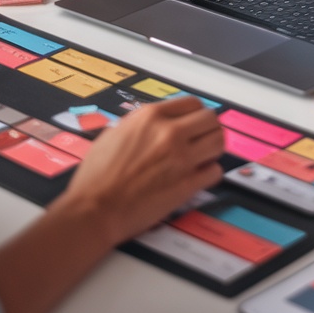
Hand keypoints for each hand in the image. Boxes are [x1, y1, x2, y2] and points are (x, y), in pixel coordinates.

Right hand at [58, 96, 224, 246]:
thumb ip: (138, 125)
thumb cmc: (97, 176)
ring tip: (204, 156)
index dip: (195, 114)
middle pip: (210, 119)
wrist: (95, 209)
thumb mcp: (113, 134)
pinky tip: (199, 176)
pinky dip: (210, 173)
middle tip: (203, 138)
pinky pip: (215, 171)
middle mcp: (169, 133)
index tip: (194, 122)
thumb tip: (150, 125)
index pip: (192, 103)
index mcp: (150, 117)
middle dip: (209, 128)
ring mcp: (181, 158)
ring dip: (214, 148)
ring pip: (218, 142)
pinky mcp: (187, 185)